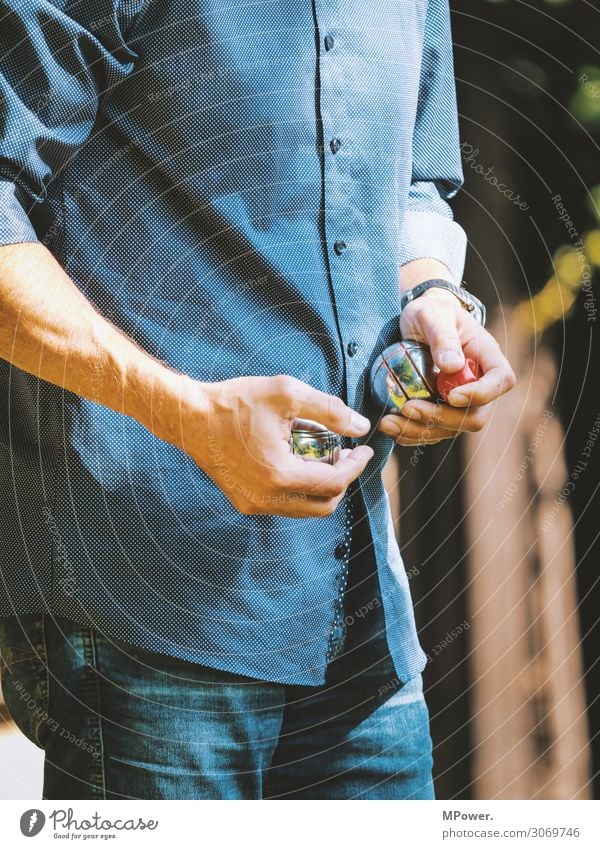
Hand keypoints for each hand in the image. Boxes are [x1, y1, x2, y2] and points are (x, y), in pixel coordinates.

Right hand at [163, 373, 372, 516]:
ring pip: (304, 508)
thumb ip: (329, 411)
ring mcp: (253, 504)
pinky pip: (284, 504)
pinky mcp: (244, 502)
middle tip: (344, 454)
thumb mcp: (287, 394)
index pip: (334, 483)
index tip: (364, 449)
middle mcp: (267, 498)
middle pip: (323, 504)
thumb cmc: (235, 402)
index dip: (355, 466)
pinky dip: (299, 488)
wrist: (190, 417)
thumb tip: (361, 426)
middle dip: (341, 480)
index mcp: (279, 475)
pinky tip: (297, 460)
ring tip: (321, 455)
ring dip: (320, 486)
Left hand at [379, 288, 515, 445]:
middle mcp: (479, 383)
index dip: (481, 394)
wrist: (418, 321)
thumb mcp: (431, 314)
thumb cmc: (430, 311)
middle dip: (443, 419)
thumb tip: (452, 366)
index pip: (502, 380)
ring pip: (452, 429)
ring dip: (421, 431)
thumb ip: (442, 336)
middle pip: (476, 415)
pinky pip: (432, 430)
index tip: (451, 395)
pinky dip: (411, 433)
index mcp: (487, 357)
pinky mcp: (441, 410)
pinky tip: (391, 426)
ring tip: (388, 423)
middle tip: (408, 409)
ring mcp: (461, 401)